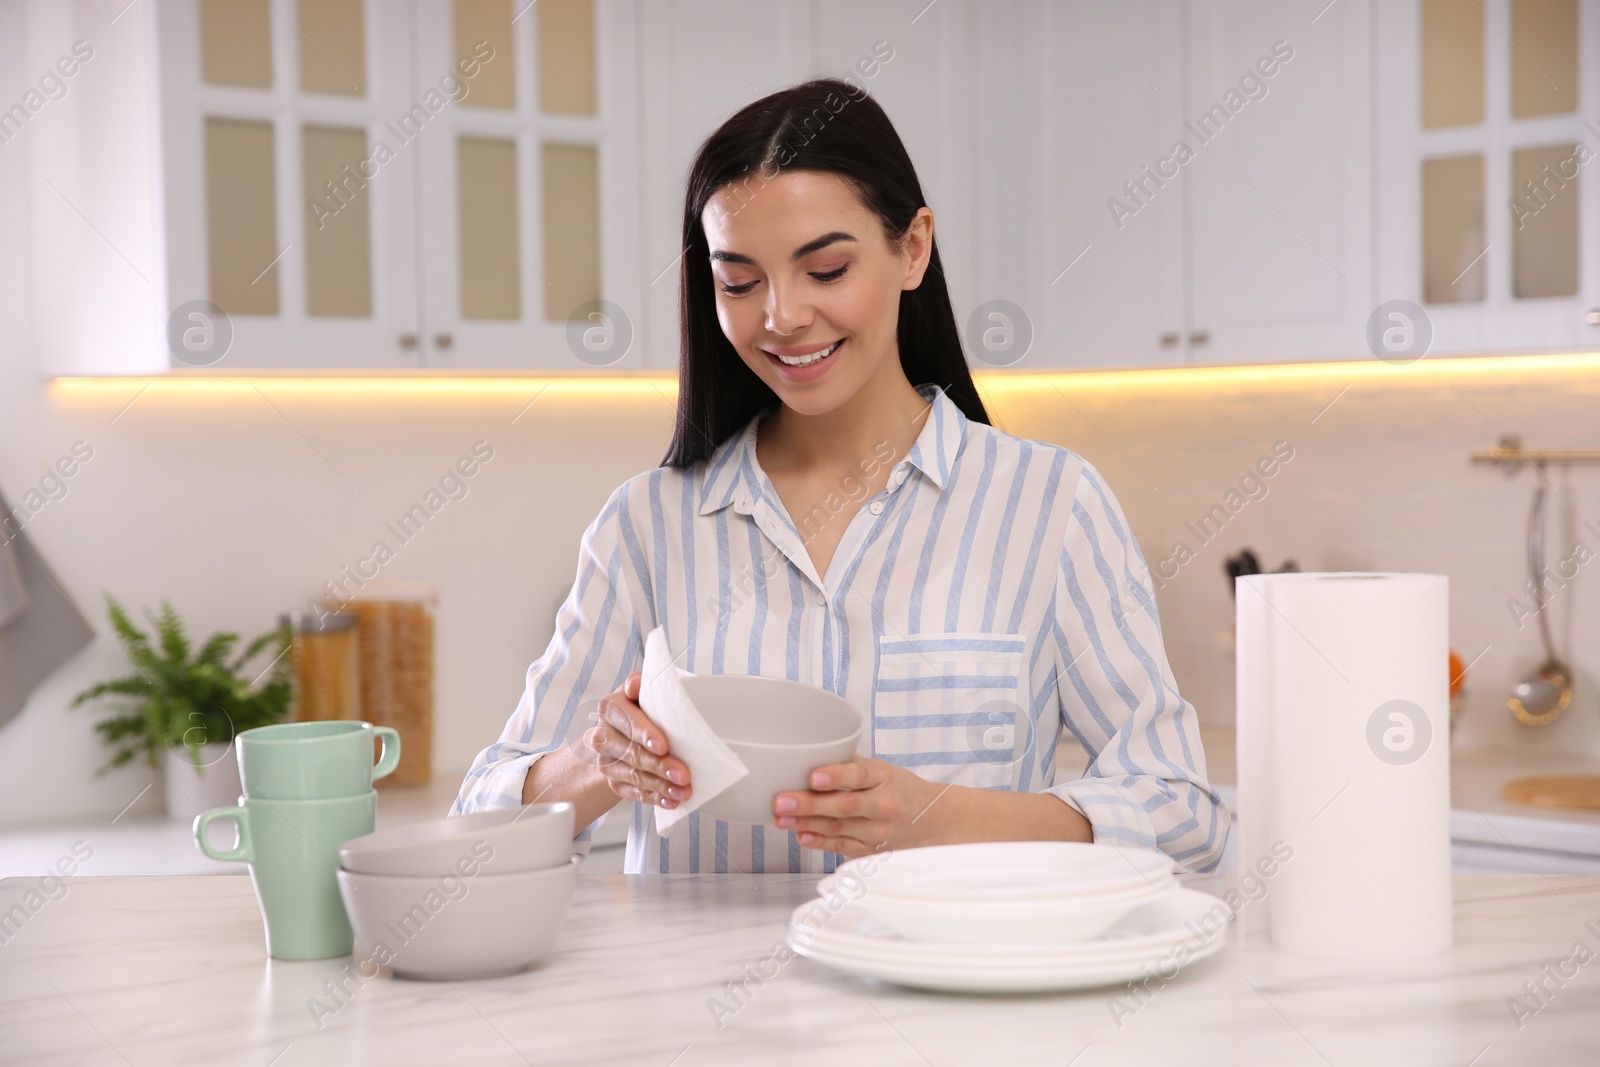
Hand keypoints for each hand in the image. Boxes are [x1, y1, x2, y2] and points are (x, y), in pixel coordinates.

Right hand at [576, 672, 691, 809]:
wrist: (624, 731)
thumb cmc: (641, 707)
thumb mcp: (642, 690)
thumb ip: (640, 683)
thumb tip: (636, 685)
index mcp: (610, 708)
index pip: (626, 720)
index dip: (644, 733)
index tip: (662, 745)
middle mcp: (603, 736)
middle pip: (631, 753)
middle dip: (659, 765)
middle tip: (683, 774)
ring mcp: (607, 761)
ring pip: (634, 776)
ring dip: (660, 785)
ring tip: (683, 790)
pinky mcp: (615, 782)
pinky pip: (634, 793)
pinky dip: (654, 797)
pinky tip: (671, 799)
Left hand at [770, 758, 946, 857]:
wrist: (933, 822)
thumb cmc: (901, 790)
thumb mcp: (883, 769)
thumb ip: (850, 765)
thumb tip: (807, 759)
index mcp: (885, 778)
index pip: (860, 775)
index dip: (836, 776)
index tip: (813, 776)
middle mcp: (882, 806)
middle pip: (844, 806)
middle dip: (809, 805)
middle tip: (781, 801)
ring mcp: (877, 832)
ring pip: (837, 829)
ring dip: (805, 824)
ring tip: (780, 817)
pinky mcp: (871, 851)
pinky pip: (841, 847)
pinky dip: (819, 842)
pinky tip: (800, 835)